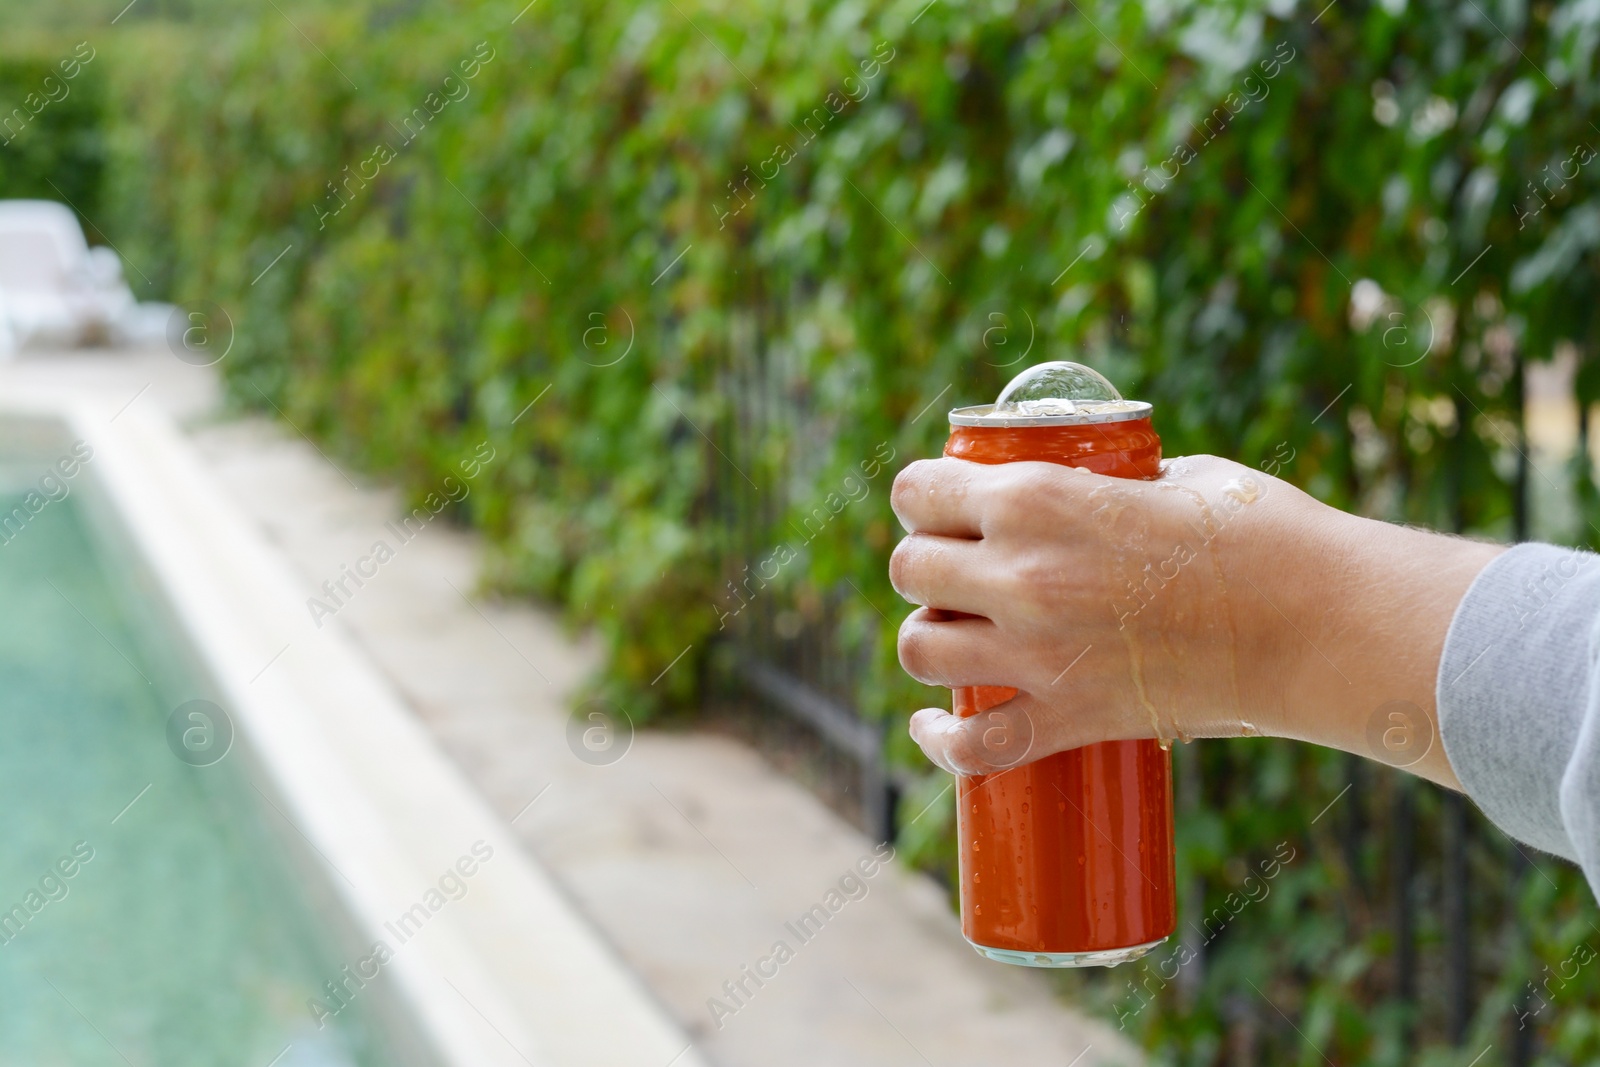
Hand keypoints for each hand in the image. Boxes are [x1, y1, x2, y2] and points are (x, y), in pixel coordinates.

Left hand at [889, 454, 1499, 786]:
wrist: (1321, 623)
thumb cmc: (1264, 535)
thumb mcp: (1175, 477)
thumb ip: (1111, 487)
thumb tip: (1091, 495)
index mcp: (1036, 498)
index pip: (918, 491)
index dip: (923, 497)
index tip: (941, 507)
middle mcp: (1019, 574)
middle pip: (908, 570)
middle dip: (925, 565)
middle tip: (958, 572)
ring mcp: (1038, 653)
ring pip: (918, 651)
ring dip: (928, 639)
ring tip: (957, 635)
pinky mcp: (1071, 718)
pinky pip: (971, 749)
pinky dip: (940, 742)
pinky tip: (935, 725)